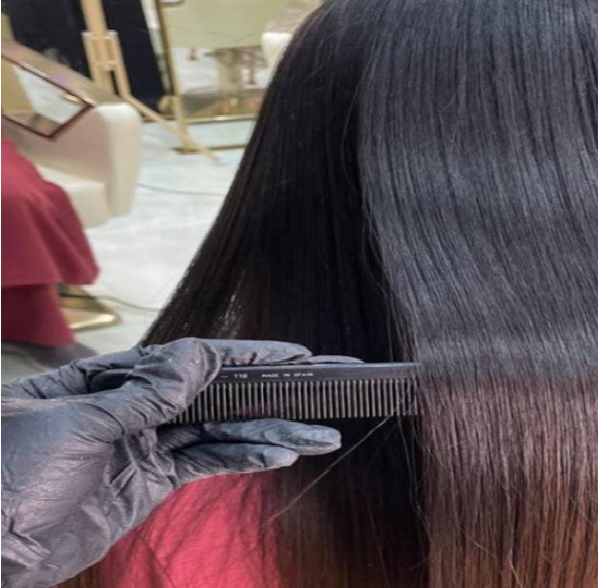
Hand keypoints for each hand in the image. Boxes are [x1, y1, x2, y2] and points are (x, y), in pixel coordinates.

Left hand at [1, 338, 346, 587]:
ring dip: (270, 432)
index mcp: (109, 378)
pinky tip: (279, 454)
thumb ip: (144, 392)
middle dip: (271, 392)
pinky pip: (205, 465)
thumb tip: (197, 357)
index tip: (294, 355)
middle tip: (324, 386)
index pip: (189, 360)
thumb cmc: (5, 474)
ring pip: (219, 432)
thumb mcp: (76, 423)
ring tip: (319, 433)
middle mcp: (132, 406)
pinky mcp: (147, 484)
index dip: (245, 357)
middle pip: (215, 394)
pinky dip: (243, 459)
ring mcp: (142, 446)